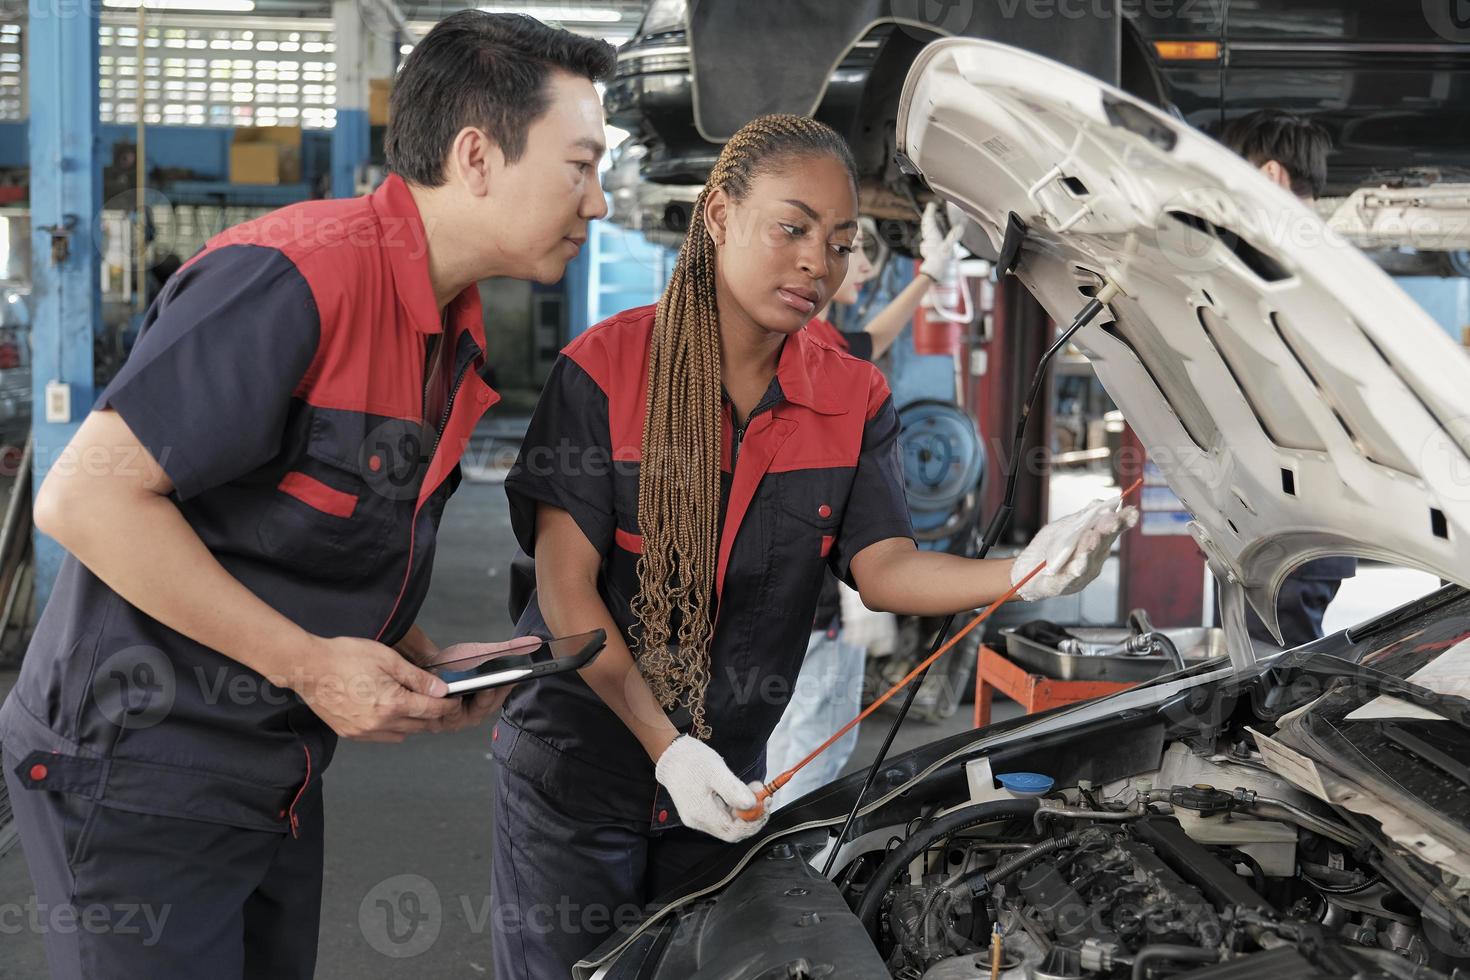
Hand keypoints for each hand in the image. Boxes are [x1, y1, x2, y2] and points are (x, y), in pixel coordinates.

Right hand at [286, 635, 460, 741]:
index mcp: (392, 704)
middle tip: (439, 701)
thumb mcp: (388, 659)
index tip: (454, 700)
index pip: (432, 710)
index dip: (448, 705)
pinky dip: (393, 727)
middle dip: (433, 714)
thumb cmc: (344, 657)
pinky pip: (383, 737)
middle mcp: (379, 723)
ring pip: (402, 734)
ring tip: (414, 704)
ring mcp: (364, 732)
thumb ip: (417, 678)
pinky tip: (392, 711)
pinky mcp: (351, 734)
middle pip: (420, 725)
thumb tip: (440, 690)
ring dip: (413, 722)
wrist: (308, 667)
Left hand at [396, 628, 540, 732]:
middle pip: (484, 708)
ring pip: (461, 715)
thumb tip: (536, 641)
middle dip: (486, 697)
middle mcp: (475, 713)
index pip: (503, 693)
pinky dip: (440, 708)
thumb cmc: (458, 664)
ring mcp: (456, 719)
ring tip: (460, 694)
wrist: (429, 667)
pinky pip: (440, 717)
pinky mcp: (436, 721)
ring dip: (461, 705)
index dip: (506, 687)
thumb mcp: (484, 653)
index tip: (510, 678)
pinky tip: (440, 698)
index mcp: (490, 699)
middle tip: (488, 685)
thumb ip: (510, 649)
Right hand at [654, 735, 768, 841]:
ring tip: (755, 788)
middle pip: (732, 830)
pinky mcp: (698, 811)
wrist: (671, 754)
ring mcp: (697, 817)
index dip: (753, 822)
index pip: (733, 832)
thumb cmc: (692, 760)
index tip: (765, 803)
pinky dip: (735, 806)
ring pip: (728, 823)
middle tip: (764, 797)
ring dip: (745, 810)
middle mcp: (698, 821)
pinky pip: (722, 815)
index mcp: (701, 813)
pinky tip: (741, 791)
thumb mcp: (717, 771)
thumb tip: (752, 805)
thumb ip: (734, 790)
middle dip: (752, 816)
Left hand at [919, 201, 965, 281]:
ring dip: (930, 225)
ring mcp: (927, 245)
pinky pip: (929, 239)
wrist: (933, 272)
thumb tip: (960, 226)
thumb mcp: (948, 247)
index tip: (931, 204)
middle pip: (926, 225)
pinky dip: (932, 235)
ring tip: (935, 220)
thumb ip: (953, 236)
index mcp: (931, 235)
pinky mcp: (928, 251)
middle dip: (929, 217)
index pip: (929, 220)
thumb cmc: (940, 259)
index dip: (930, 211)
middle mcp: (927, 238)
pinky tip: (936, 235)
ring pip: (927, 232)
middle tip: (931, 209)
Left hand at [1012, 495, 1139, 600]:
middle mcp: (1095, 557)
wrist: (1026, 571)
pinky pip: (1072, 574)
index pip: (1113, 529)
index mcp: (1097, 542)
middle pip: (1104, 542)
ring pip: (1089, 558)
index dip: (1124, 521)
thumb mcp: (1064, 528)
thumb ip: (1082, 518)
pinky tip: (1079, 562)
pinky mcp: (1066, 583)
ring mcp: (1083, 571)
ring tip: (1093, 536)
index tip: (1132, 512)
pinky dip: (1076, 567)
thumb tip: (1100, 503)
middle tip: (1113, 520)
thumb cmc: (1048, 549)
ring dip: (1091, 547)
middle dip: (1109, 530)